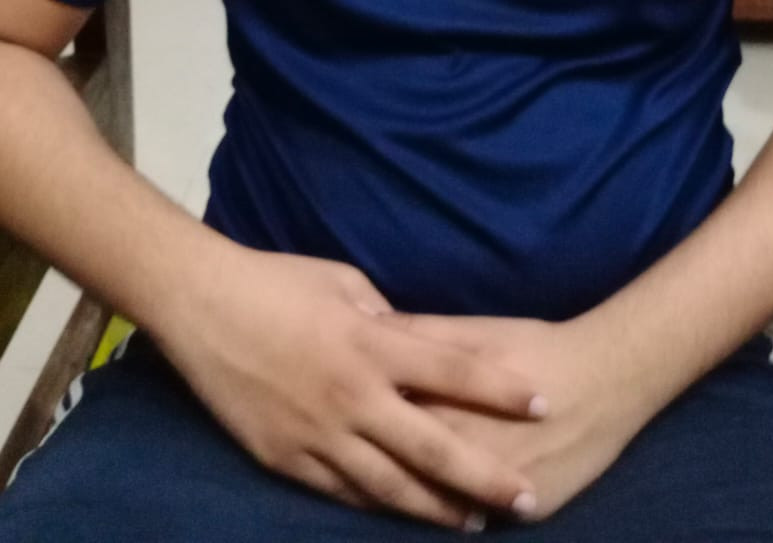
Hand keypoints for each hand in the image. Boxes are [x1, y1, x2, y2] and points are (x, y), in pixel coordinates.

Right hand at [159, 246, 547, 528]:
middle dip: (484, 476)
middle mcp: (352, 396)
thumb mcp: (345, 284)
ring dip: (435, 508)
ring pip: (389, 486)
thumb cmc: (277, 280)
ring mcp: (317, 434)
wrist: (202, 306)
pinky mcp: (285, 458)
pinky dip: (376, 506)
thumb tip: (416, 341)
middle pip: (432, 447)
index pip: (453, 370)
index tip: (544, 403)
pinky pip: (341, 492)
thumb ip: (387, 319)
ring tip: (474, 523)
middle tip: (526, 498)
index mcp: (370, 344)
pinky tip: (402, 516)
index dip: (502, 390)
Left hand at [381, 310, 648, 521]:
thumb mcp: (474, 329)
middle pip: (407, 468)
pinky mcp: (525, 512)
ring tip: (389, 483)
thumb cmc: (536, 345)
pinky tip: (435, 508)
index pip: (388, 418)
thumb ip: (418, 333)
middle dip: (378, 459)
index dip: (362, 412)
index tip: (342, 401)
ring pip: (440, 504)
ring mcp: (498, 490)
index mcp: (448, 403)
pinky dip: (453, 513)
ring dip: (413, 497)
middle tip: (361, 446)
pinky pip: (478, 520)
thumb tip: (368, 328)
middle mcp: (469, 453)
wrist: (609, 378)